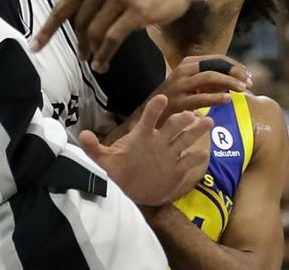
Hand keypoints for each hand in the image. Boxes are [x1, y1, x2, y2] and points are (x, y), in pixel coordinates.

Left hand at [31, 0, 196, 71]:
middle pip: (80, 23)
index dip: (47, 29)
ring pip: (96, 33)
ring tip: (93, 62)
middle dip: (79, 43)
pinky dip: (105, 54)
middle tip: (80, 55)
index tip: (34, 47)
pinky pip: (113, 39)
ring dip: (92, 52)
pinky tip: (103, 63)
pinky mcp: (137, 12)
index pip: (63, 6)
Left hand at [80, 95, 210, 205]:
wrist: (128, 191)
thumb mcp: (103, 160)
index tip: (161, 98)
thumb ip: (93, 147)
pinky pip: (189, 161)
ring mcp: (170, 154)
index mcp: (141, 135)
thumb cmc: (116, 171)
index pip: (149, 118)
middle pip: (172, 125)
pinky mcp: (177, 169)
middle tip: (189, 115)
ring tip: (207, 121)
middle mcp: (158, 141)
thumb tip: (82, 135)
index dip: (155, 108)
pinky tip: (203, 152)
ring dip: (196, 130)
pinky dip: (196, 157)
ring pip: (186, 139)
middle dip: (181, 119)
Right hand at [144, 55, 249, 120]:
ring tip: (243, 89)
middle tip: (249, 81)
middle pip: (213, 65)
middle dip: (234, 72)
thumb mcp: (191, 82)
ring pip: (208, 77)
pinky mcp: (178, 102)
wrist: (151, 113)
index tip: (247, 74)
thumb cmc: (176, 97)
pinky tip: (227, 100)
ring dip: (228, 82)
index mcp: (187, 64)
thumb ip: (210, 79)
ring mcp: (179, 86)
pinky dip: (216, 97)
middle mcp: (183, 71)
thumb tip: (237, 78)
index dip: (234, 65)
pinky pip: (200, 97)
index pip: (216, 58)